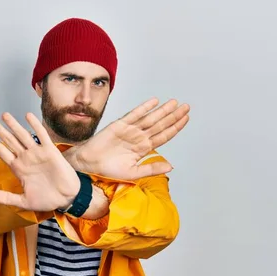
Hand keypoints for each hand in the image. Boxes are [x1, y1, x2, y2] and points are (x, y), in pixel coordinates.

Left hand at [0, 112, 79, 210]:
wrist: (66, 199)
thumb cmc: (47, 200)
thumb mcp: (23, 201)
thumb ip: (6, 198)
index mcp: (18, 168)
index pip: (2, 152)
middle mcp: (26, 158)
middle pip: (9, 140)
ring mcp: (37, 153)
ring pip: (23, 135)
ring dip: (14, 125)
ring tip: (4, 115)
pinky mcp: (50, 151)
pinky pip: (42, 136)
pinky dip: (35, 125)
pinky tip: (28, 116)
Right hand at [65, 98, 189, 179]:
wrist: (90, 164)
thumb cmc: (109, 169)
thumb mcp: (133, 173)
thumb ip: (151, 169)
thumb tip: (170, 167)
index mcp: (144, 148)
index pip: (164, 136)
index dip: (175, 127)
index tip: (186, 119)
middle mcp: (139, 137)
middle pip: (160, 125)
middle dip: (173, 116)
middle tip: (186, 107)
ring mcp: (130, 130)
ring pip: (150, 118)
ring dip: (162, 110)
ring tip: (174, 103)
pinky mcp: (119, 125)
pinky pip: (134, 115)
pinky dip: (144, 108)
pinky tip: (154, 102)